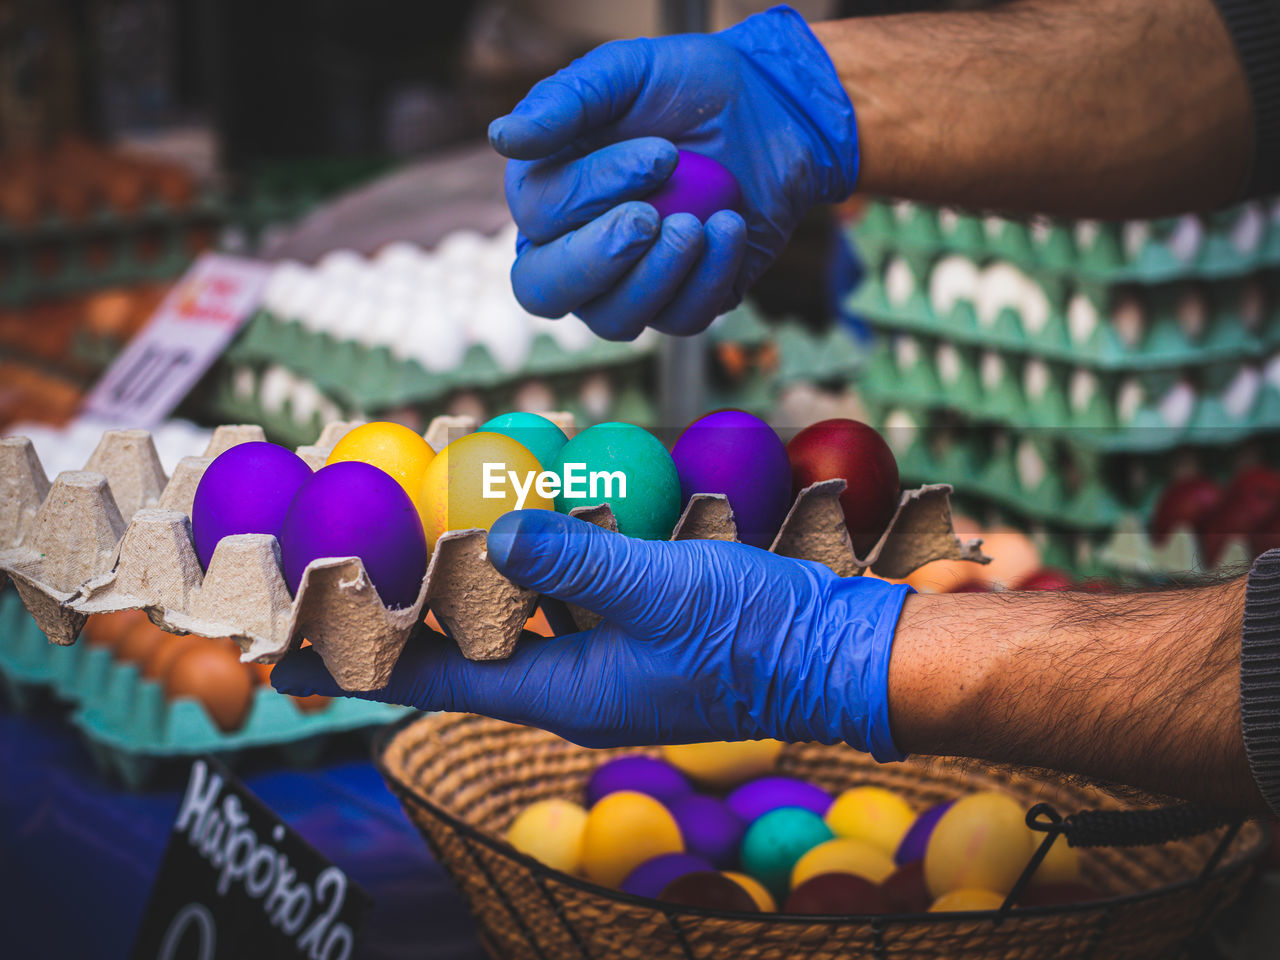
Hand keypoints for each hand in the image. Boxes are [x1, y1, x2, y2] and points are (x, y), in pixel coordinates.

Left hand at [271, 510, 911, 759]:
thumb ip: (574, 560)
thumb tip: (494, 528)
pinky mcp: (628, 620)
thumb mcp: (662, 591)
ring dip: (454, 573)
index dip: (352, 660)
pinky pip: (554, 588)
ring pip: (500, 611)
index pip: (426, 680)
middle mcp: (564, 677)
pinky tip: (512, 509)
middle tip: (330, 557)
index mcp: (557, 691)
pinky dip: (522, 554)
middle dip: (391, 604)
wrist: (837, 650)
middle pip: (451, 644)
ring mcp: (597, 649)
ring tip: (403, 524)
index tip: (280, 644)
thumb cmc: (755, 634)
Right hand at [491, 6, 857, 340]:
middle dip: (599, 258)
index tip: (662, 154)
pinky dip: (709, 278)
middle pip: (543, 292)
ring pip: (613, 322)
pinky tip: (730, 228)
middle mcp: (572, 249)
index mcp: (544, 193)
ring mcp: (627, 284)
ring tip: (700, 224)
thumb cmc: (689, 88)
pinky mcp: (681, 303)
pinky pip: (681, 320)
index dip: (592, 194)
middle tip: (652, 218)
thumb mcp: (628, 72)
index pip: (538, 219)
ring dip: (659, 275)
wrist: (772, 111)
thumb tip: (502, 137)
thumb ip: (565, 100)